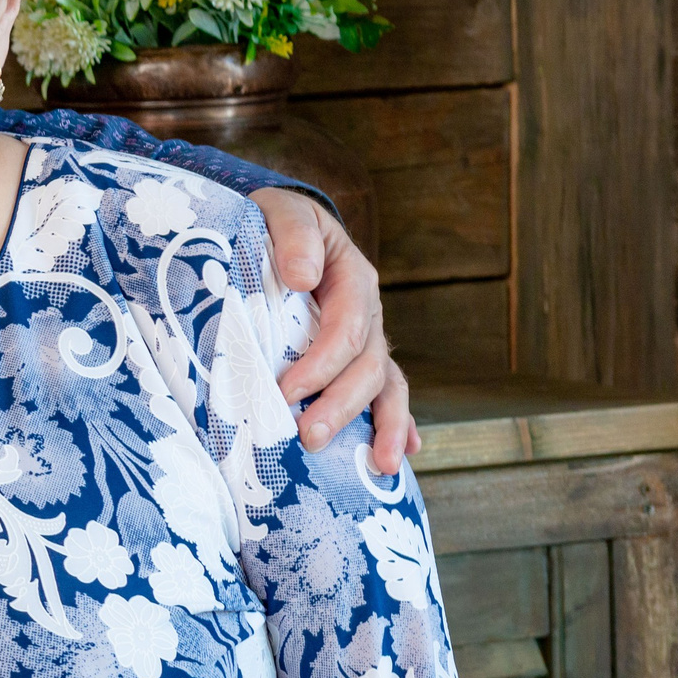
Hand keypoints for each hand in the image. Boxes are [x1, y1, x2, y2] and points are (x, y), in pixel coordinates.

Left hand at [249, 188, 420, 474]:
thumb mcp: (282, 212)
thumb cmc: (276, 221)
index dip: (319, 365)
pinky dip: (399, 423)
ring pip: (385, 385)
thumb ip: (294, 236)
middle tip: (309, 437)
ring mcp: (367, 337)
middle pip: (366, 366)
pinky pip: (386, 392)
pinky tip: (402, 455)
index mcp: (352, 279)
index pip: (344, 330)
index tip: (286, 392)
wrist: (280, 225)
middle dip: (342, 406)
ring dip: (385, 426)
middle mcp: (367, 313)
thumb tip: (302, 278)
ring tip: (381, 466)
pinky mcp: (357, 356)